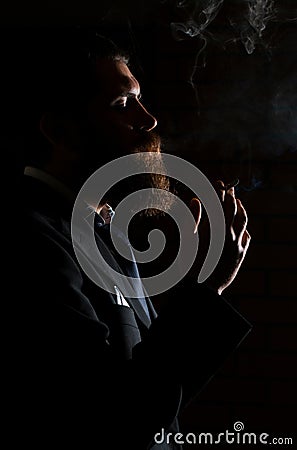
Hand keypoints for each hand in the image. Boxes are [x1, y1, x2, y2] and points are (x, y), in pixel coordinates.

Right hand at [189, 180, 250, 294]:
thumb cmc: (187, 264)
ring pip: (243, 221)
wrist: (200, 288)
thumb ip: (192, 217)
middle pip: (233, 208)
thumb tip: (196, 200)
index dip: (219, 190)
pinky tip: (242, 228)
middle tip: (228, 187)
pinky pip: (246, 237)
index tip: (218, 182)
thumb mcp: (184, 238)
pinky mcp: (239, 255)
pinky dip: (244, 229)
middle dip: (230, 195)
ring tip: (238, 203)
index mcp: (213, 226)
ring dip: (241, 209)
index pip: (219, 201)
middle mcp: (228, 233)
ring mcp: (236, 244)